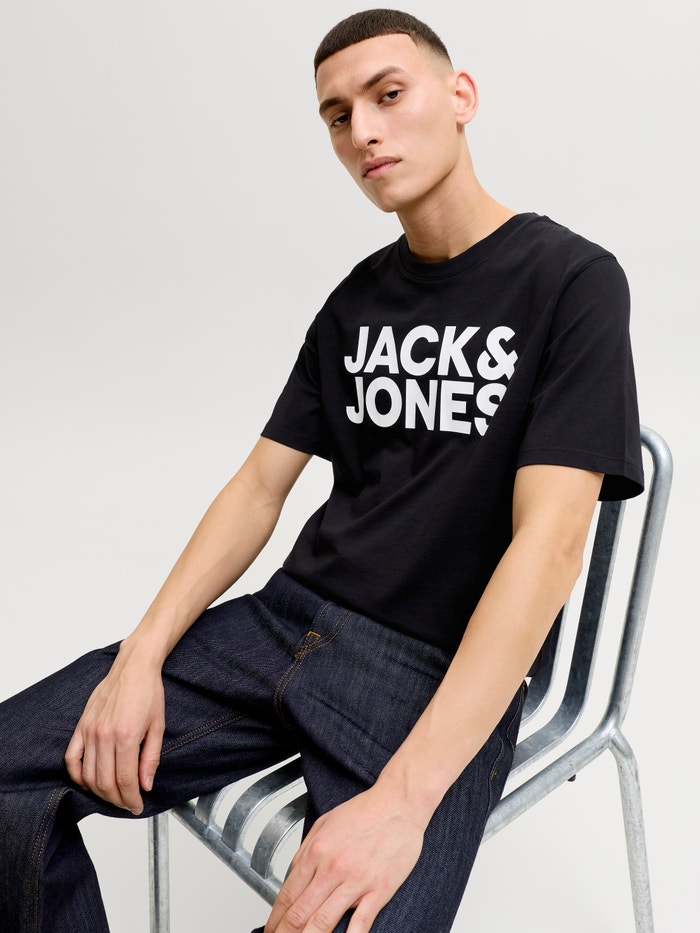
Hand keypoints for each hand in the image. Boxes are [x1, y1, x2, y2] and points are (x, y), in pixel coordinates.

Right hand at [64, 649, 164, 813]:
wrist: (133, 667)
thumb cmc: (148, 692)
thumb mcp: (158, 726)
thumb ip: (151, 758)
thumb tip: (145, 785)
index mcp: (127, 735)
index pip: (125, 780)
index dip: (131, 799)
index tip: (137, 806)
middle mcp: (104, 735)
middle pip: (105, 782)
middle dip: (117, 800)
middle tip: (127, 803)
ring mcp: (90, 731)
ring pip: (88, 775)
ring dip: (100, 792)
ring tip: (113, 795)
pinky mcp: (81, 726)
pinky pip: (72, 759)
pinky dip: (77, 776)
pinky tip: (88, 782)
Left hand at [264, 784, 424, 932]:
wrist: (398, 803)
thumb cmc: (365, 812)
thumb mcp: (325, 823)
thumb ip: (306, 851)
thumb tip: (292, 876)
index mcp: (317, 851)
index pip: (287, 895)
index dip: (275, 919)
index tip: (272, 930)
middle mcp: (332, 868)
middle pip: (299, 913)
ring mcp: (356, 881)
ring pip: (322, 923)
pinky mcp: (378, 890)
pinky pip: (360, 924)